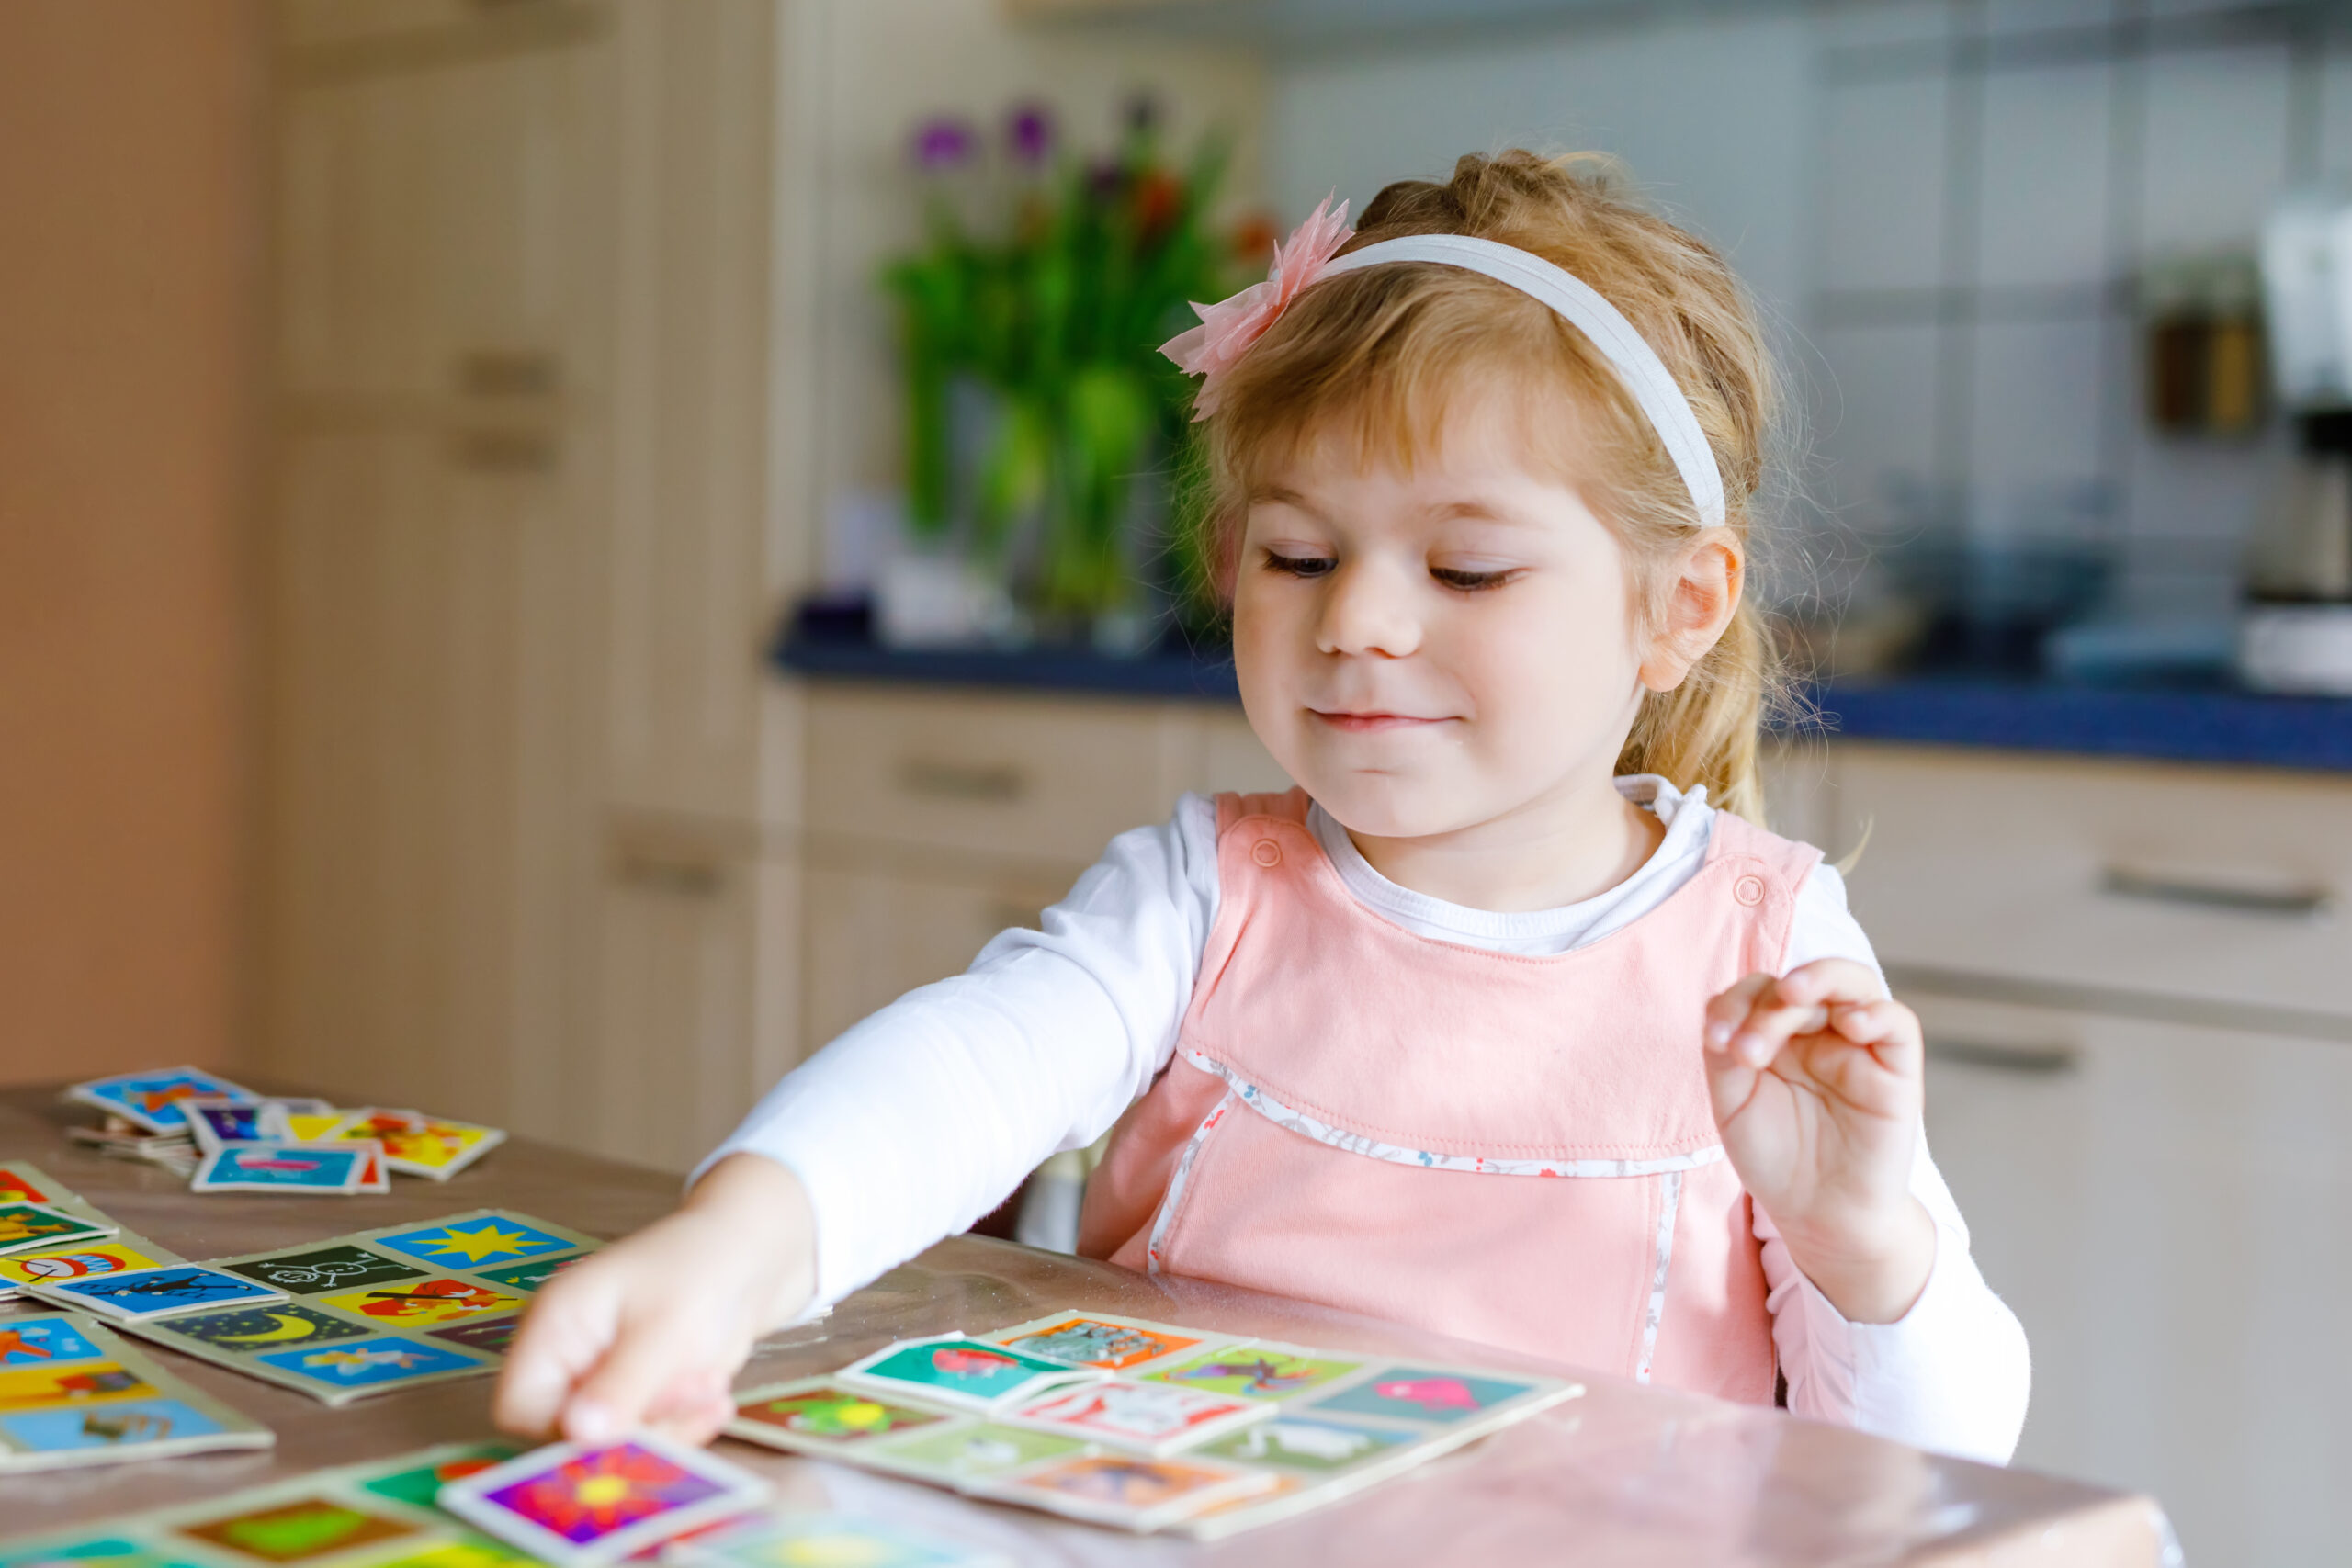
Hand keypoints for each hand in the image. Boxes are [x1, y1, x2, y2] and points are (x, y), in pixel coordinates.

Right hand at [493, 1153, 815, 1444]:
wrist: (752, 1257)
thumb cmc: (700, 1270)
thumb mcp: (666, 1326)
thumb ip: (622, 1382)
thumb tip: (577, 1436)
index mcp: (556, 1327)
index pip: (519, 1406)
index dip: (560, 1433)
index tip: (624, 1429)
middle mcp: (570, 1360)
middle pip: (569, 1434)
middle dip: (634, 1429)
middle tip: (691, 1397)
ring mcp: (603, 1382)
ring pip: (613, 1444)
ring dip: (668, 1428)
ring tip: (711, 1385)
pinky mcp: (638, 1399)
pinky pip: (648, 1439)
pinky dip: (683, 1427)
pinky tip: (717, 1399)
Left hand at [1702, 959, 1934, 1323]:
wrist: (1817, 1213)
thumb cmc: (1776, 1156)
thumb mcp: (1734, 1102)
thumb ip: (1726, 1051)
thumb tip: (1726, 1012)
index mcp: (1778, 1032)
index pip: (1758, 990)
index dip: (1734, 1003)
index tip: (1715, 1041)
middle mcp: (1820, 1031)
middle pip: (1800, 984)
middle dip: (1767, 1007)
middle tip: (1746, 1050)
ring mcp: (1859, 1046)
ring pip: (1853, 983)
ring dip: (1820, 979)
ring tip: (1790, 994)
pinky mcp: (1896, 1070)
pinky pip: (1898, 1023)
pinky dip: (1877, 1013)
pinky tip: (1850, 1023)